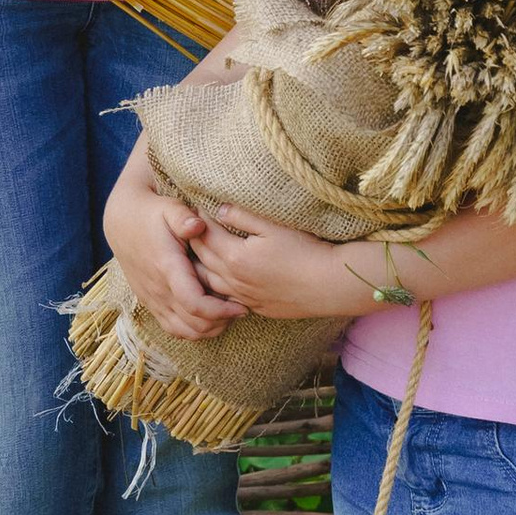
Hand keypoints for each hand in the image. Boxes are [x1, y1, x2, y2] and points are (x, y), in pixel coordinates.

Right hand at [103, 149, 240, 342]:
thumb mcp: (168, 208)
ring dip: (208, 329)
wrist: (122, 222)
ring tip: (227, 315)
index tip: (241, 306)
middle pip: (193, 324)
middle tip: (240, 310)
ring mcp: (152, 299)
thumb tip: (198, 224)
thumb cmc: (151, 213)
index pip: (195, 304)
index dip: (221, 311)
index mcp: (167, 267)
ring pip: (183, 331)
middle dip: (221, 322)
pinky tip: (208, 318)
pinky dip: (192, 330)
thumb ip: (183, 217)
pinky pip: (172, 328)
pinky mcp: (150, 302)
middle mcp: (158, 289)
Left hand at [187, 205, 373, 323]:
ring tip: (195, 254)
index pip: (204, 236)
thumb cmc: (305, 251)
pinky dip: (216, 287)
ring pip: (209, 283)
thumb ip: (243, 216)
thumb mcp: (274, 226)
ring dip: (199, 268)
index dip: (197, 220)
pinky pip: (226, 298)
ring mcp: (244, 297)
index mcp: (235, 257)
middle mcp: (234, 280)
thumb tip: (219, 210)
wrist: (329, 284)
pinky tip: (218, 280)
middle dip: (192, 243)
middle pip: (202, 260)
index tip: (192, 206)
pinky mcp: (256, 307)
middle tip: (186, 229)